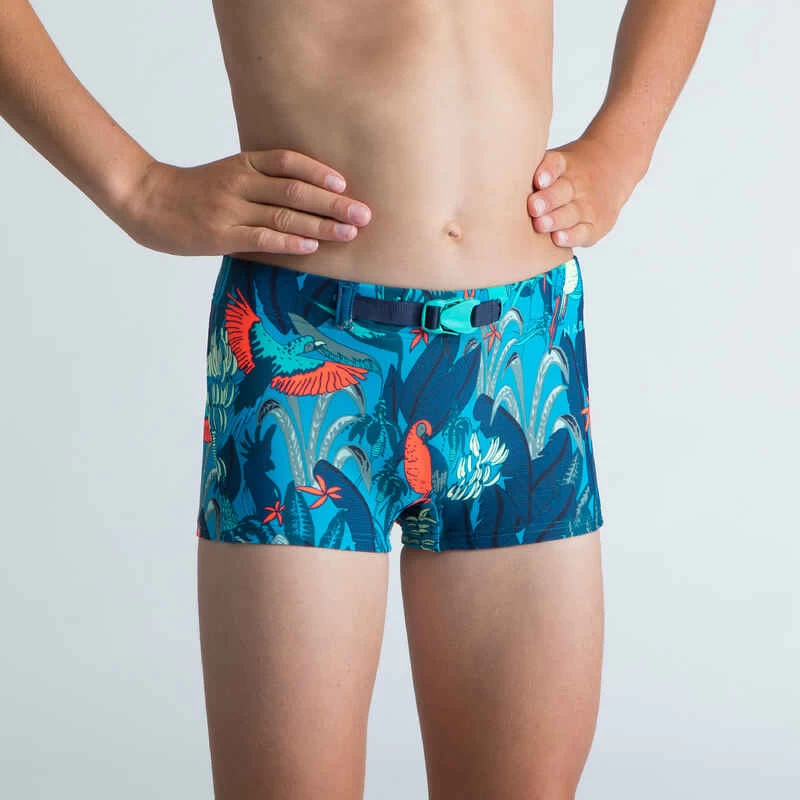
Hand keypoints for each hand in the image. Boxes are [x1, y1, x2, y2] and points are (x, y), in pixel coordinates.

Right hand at [118, 149, 371, 255]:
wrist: (146, 202)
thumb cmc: (193, 192)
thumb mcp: (228, 175)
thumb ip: (260, 181)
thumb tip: (304, 196)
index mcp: (243, 164)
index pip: (288, 161)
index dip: (318, 171)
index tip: (345, 183)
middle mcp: (240, 183)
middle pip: (295, 189)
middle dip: (334, 202)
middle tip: (364, 213)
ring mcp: (231, 209)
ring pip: (284, 214)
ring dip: (322, 224)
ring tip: (349, 231)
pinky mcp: (222, 234)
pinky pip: (263, 237)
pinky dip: (291, 240)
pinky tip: (313, 245)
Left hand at [527, 135, 643, 247]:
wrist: (613, 167)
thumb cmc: (566, 172)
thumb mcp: (555, 161)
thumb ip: (528, 170)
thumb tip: (486, 177)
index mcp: (564, 164)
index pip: (556, 164)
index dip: (548, 171)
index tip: (538, 179)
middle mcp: (577, 183)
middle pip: (563, 191)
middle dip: (548, 200)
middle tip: (533, 208)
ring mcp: (588, 204)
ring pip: (572, 213)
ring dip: (556, 219)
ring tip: (542, 224)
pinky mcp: (595, 224)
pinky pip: (583, 231)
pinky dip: (572, 236)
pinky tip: (559, 238)